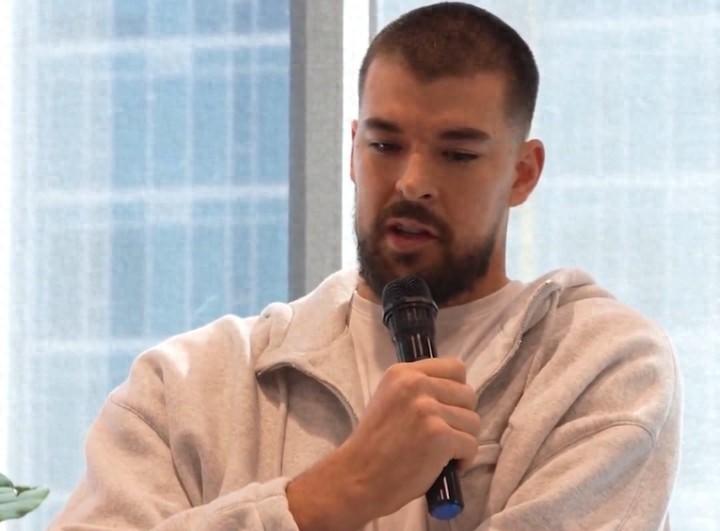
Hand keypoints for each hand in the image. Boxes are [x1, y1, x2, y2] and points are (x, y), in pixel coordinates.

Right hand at [287, 357, 479, 530]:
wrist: (358, 477)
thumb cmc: (374, 445)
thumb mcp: (388, 399)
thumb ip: (417, 389)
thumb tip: (454, 390)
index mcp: (403, 372)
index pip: (455, 368)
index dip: (457, 390)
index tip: (447, 408)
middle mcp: (416, 385)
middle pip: (468, 395)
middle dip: (462, 418)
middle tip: (444, 435)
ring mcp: (428, 409)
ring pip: (473, 421)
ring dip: (463, 440)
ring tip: (442, 453)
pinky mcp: (440, 436)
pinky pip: (471, 445)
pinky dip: (463, 460)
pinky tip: (444, 466)